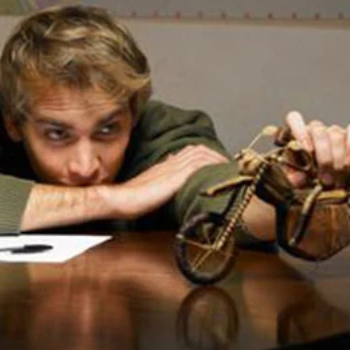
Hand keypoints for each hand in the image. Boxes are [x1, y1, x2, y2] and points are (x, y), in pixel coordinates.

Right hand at [110, 144, 227, 219]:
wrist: (120, 200)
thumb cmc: (131, 199)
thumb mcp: (149, 188)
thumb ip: (161, 182)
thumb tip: (172, 178)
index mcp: (164, 165)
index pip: (191, 151)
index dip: (208, 155)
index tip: (220, 166)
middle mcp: (170, 163)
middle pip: (199, 149)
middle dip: (217, 156)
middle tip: (230, 168)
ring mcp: (173, 169)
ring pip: (201, 154)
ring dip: (218, 160)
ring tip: (230, 171)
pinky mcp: (175, 178)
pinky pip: (198, 165)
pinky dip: (212, 167)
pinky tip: (221, 176)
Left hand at [282, 111, 349, 188]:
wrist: (335, 182)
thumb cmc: (313, 179)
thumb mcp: (300, 180)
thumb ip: (295, 177)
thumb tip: (298, 179)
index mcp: (297, 135)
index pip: (294, 118)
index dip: (300, 132)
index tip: (308, 151)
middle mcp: (315, 129)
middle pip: (318, 131)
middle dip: (324, 158)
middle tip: (325, 179)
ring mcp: (334, 130)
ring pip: (336, 135)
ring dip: (338, 160)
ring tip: (337, 180)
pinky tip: (349, 166)